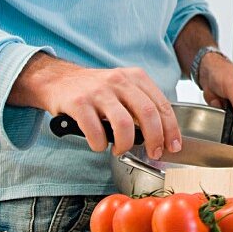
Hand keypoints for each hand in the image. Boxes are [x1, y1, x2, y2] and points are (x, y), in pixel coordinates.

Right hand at [12, 53, 181, 159]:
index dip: (171, 128)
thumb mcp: (124, 89)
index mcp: (136, 78)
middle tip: (153, 153)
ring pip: (123, 124)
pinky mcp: (79, 102)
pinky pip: (95, 130)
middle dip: (155, 139)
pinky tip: (99, 144)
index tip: (173, 145)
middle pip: (147, 113)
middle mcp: (120, 81)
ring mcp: (99, 91)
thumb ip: (141, 105)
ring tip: (121, 150)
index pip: (162, 104)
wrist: (59, 80)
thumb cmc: (96, 91)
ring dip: (126, 144)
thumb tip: (162, 134)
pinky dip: (100, 144)